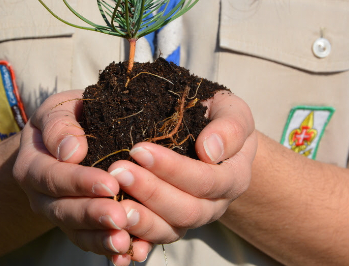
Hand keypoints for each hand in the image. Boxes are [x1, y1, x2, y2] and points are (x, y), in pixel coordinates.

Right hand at [13, 90, 151, 264]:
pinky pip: (93, 243)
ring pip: (78, 233)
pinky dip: (111, 251)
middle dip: (93, 215)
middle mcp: (42, 198)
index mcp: (32, 166)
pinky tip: (133, 254)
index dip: (80, 182)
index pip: (53, 177)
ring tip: (124, 242)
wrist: (67, 139)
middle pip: (64, 211)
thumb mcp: (57, 109)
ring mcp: (61, 216)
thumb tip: (71, 151)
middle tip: (119, 217)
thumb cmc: (68, 118)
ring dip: (101, 239)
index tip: (109, 184)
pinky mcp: (81, 229)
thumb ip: (59, 125)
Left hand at [107, 91, 256, 252]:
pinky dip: (135, 238)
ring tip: (114, 204)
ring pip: (169, 230)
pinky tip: (115, 228)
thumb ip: (229, 128)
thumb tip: (210, 151)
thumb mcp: (232, 111)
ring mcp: (192, 219)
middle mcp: (215, 205)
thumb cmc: (219, 118)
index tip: (139, 149)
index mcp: (234, 178)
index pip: (206, 180)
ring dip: (141, 219)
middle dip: (151, 192)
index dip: (173, 169)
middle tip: (118, 172)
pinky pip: (154, 238)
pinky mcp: (170, 226)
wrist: (214, 138)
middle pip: (187, 210)